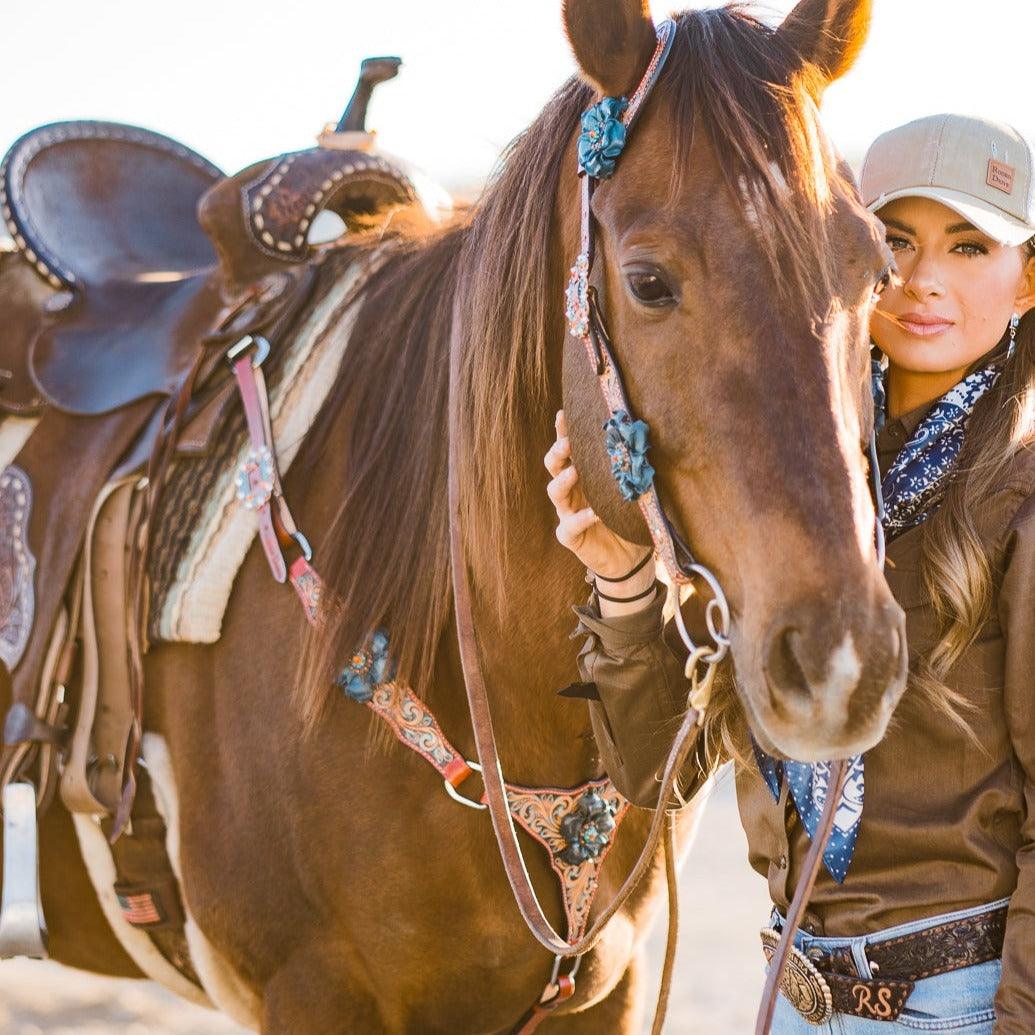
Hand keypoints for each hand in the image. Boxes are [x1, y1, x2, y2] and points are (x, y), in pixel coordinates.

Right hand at [544, 409, 649, 580]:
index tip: (564, 414)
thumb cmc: (631, 518)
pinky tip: (593, 515)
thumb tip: (648, 438)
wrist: (630, 557)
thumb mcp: (633, 489)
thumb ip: (632, 469)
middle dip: (558, 452)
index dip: (563, 432)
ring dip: (563, 480)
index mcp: (585, 476)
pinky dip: (578, 519)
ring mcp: (568, 513)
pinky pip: (568, 527)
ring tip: (574, 473)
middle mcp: (573, 491)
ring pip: (555, 492)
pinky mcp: (570, 537)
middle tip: (568, 443)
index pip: (570, 449)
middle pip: (554, 466)